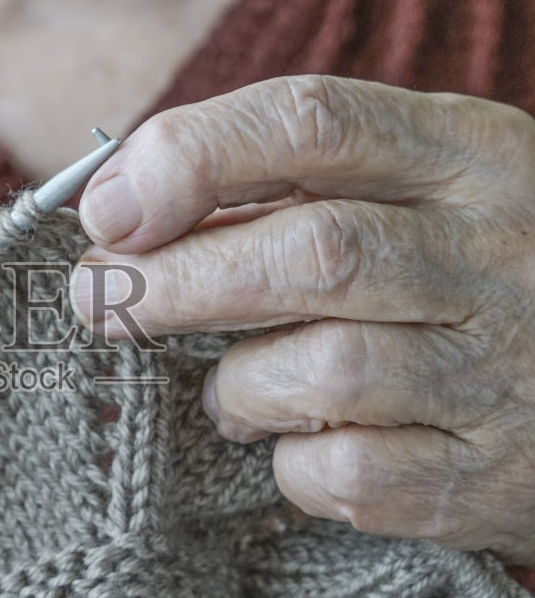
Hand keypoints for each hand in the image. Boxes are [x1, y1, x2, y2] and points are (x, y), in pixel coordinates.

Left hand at [72, 75, 534, 564]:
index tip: (109, 209)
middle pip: (308, 253)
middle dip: (175, 281)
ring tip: (232, 392)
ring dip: (239, 386)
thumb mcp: (424, 184)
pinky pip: (347, 474)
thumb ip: (295, 180)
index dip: (191, 158)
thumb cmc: (478, 270)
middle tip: (103, 300)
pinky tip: (301, 443)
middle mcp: (497, 254)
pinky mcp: (491, 476)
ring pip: (321, 370)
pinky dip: (293, 463)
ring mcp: (503, 369)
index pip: (313, 121)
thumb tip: (123, 205)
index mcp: (470, 154)